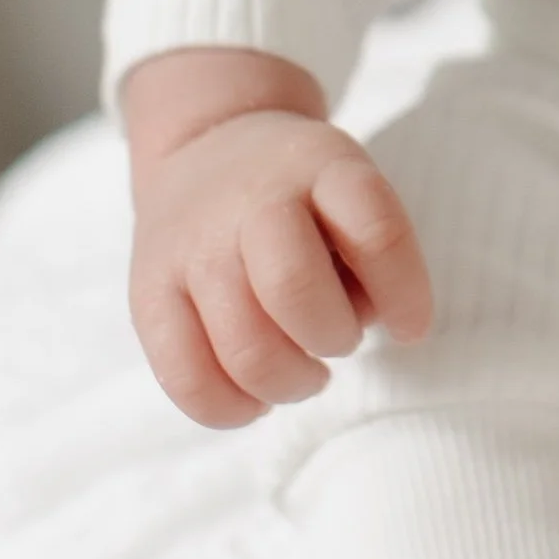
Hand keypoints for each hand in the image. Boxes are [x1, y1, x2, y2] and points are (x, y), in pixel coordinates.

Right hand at [129, 109, 433, 428]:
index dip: (405, 293)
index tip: (411, 327)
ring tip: (303, 373)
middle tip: (337, 340)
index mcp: (322, 165)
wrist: (208, 148)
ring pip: (245, 349)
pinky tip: (256, 399)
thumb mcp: (351, 190)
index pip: (375, 230)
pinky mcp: (147, 294)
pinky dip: (233, 410)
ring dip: (291, 382)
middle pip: (294, 287)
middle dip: (333, 336)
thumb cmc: (305, 195)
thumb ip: (371, 255)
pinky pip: (187, 380)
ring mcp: (192, 247)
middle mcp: (252, 200)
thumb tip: (370, 327)